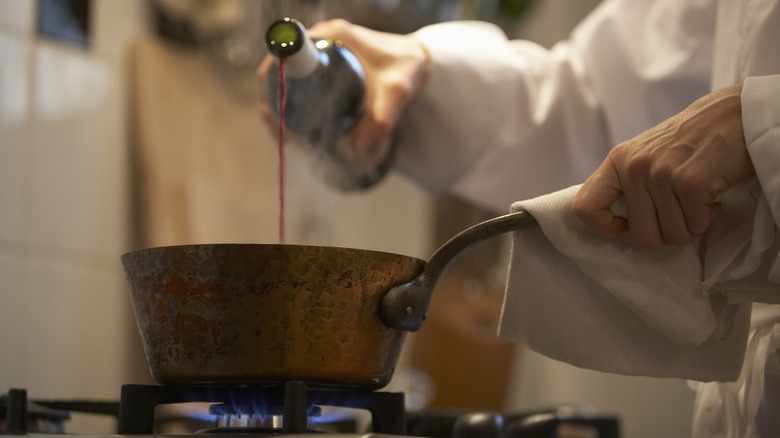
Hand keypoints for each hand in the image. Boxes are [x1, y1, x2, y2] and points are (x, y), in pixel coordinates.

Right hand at [256, 19, 429, 157]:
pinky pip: (300, 80)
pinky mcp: (326, 62)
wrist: (418, 62)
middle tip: (280, 130)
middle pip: (282, 66)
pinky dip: (293, 100)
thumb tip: (358, 148)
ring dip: (281, 102)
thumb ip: (382, 119)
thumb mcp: (398, 92)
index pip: (289, 50)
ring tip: (287, 134)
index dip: (274, 77)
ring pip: (289, 76)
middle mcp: (324, 38)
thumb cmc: (408, 69)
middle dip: (274, 98)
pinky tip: (294, 125)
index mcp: (334, 35)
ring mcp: (323, 50)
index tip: (274, 107)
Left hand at [573, 83, 754, 249]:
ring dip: (691, 224)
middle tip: (680, 211)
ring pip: (672, 236)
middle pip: (641, 237)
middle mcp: (634, 167)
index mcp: (617, 161)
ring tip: (697, 197)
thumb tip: (617, 227)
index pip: (585, 207)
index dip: (604, 228)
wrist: (735, 114)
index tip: (627, 225)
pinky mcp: (690, 183)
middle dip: (666, 233)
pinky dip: (708, 217)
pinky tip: (711, 193)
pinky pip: (695, 227)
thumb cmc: (691, 141)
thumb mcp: (645, 154)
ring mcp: (661, 174)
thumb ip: (628, 185)